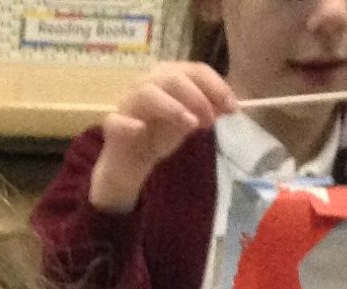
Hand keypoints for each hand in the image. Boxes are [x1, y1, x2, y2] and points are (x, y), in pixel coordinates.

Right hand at [89, 64, 237, 213]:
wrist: (131, 161)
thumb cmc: (160, 135)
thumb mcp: (190, 122)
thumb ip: (208, 112)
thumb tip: (229, 106)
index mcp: (169, 76)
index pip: (195, 70)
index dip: (216, 87)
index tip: (233, 108)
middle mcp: (148, 82)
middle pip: (173, 77)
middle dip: (197, 97)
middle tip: (210, 121)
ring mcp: (128, 102)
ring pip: (147, 93)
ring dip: (171, 107)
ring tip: (189, 125)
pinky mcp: (114, 124)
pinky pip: (118, 121)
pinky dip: (129, 124)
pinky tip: (140, 130)